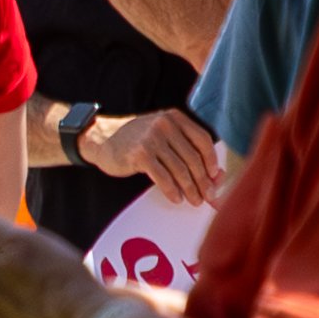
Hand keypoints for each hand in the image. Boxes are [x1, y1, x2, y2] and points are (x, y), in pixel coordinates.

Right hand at [82, 110, 220, 206]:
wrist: (103, 139)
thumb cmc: (138, 140)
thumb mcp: (162, 136)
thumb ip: (185, 149)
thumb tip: (215, 174)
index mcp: (174, 117)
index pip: (202, 138)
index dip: (211, 159)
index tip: (215, 176)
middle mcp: (165, 124)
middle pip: (193, 157)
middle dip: (203, 180)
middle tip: (208, 197)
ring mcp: (152, 138)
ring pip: (180, 169)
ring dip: (190, 189)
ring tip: (194, 201)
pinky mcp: (140, 154)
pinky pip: (163, 177)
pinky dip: (172, 190)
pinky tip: (176, 198)